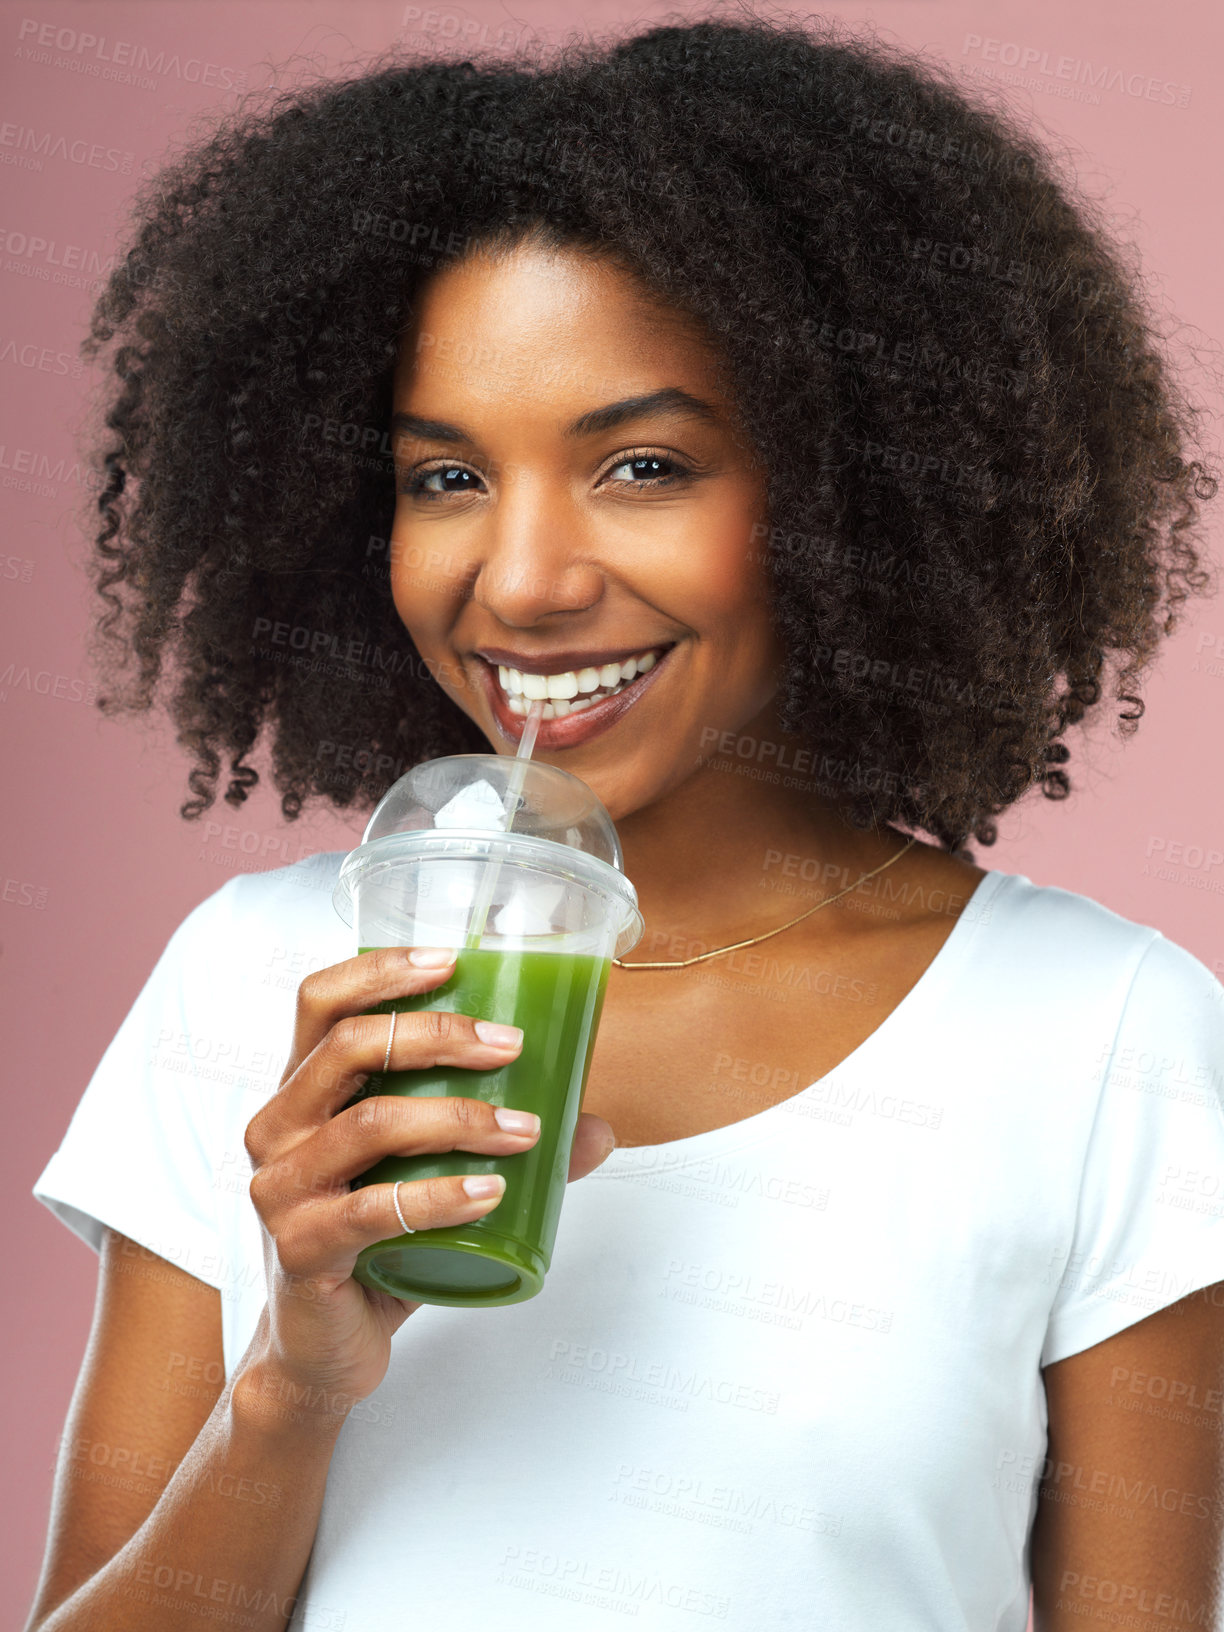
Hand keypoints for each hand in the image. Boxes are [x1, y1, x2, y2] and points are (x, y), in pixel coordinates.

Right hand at [239, 947, 614, 1422]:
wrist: (322, 1353)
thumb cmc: (375, 1247)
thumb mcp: (429, 1181)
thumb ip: (501, 1147)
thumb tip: (599, 1128)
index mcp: (300, 1092)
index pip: (321, 1001)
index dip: (381, 969)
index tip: (455, 960)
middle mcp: (276, 1128)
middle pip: (351, 1046)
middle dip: (440, 1034)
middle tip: (511, 1045)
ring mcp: (280, 1190)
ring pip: (371, 1123)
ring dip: (459, 1118)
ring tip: (523, 1132)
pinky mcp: (300, 1249)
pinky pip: (374, 1210)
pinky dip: (441, 1196)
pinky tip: (492, 1192)